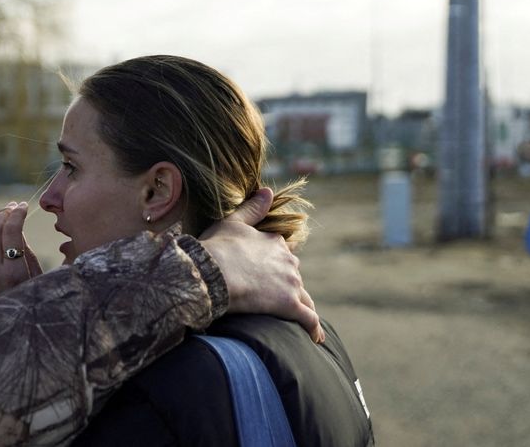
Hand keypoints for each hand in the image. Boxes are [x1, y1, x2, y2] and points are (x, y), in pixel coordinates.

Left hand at [0, 202, 42, 308]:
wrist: (9, 339)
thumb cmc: (31, 306)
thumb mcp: (37, 280)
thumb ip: (26, 252)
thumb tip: (16, 228)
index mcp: (16, 273)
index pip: (12, 231)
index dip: (17, 214)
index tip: (23, 206)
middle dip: (3, 214)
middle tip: (11, 208)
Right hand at [199, 188, 323, 342]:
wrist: (214, 273)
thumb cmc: (218, 247)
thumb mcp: (232, 221)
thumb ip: (252, 208)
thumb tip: (268, 190)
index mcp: (275, 242)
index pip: (281, 253)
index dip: (273, 263)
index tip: (266, 272)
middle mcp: (288, 260)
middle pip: (293, 274)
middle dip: (287, 283)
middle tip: (275, 297)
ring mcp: (291, 283)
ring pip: (303, 296)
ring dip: (302, 306)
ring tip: (302, 319)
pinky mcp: (290, 305)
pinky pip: (308, 319)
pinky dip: (313, 328)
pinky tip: (315, 338)